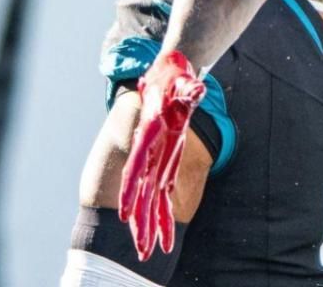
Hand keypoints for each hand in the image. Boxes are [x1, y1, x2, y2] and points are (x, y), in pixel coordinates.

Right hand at [118, 50, 206, 259]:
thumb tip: (198, 89)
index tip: (125, 215)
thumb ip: (189, 88)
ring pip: (153, 198)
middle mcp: (149, 153)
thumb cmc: (175, 76)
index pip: (136, 168)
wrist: (170, 71)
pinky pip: (165, 191)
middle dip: (142, 222)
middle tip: (142, 251)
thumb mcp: (182, 81)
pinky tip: (167, 232)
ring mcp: (156, 159)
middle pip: (143, 193)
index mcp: (149, 136)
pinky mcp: (165, 161)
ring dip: (153, 224)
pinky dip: (166, 211)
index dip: (130, 192)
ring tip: (152, 251)